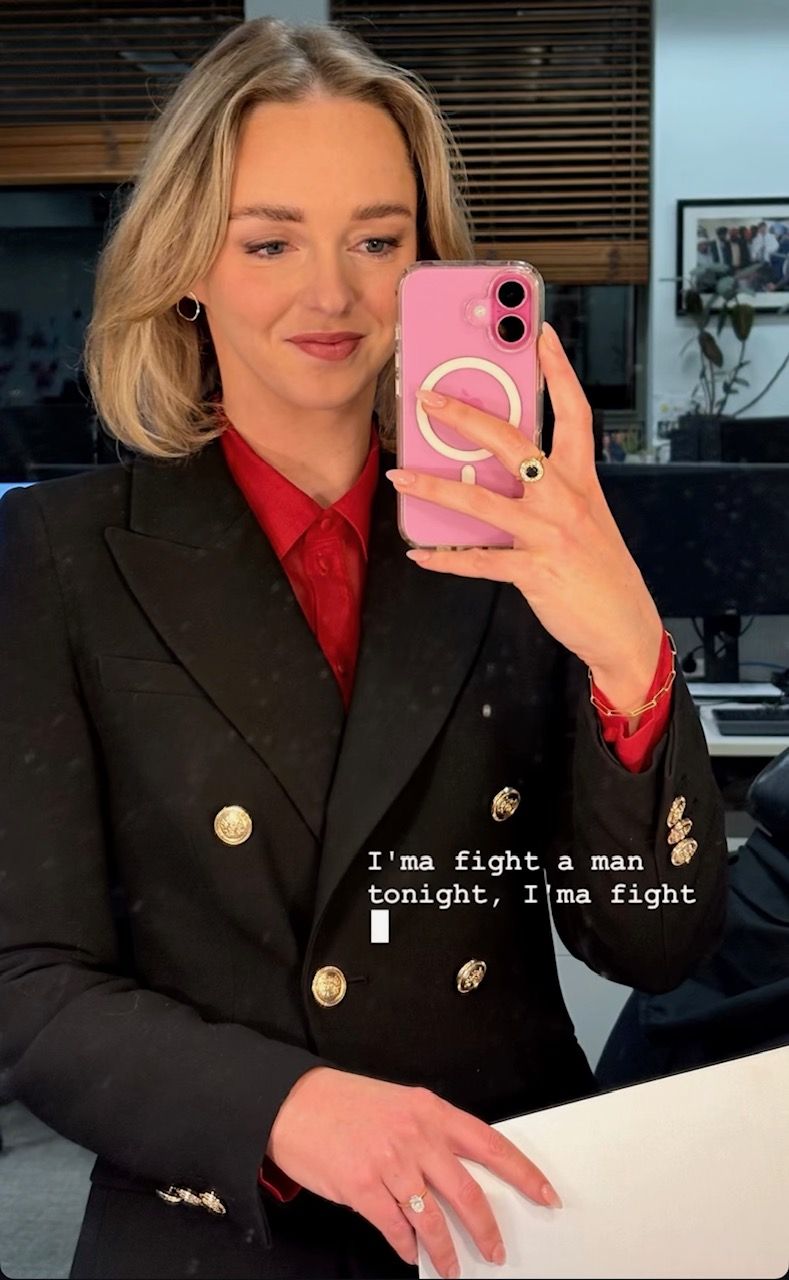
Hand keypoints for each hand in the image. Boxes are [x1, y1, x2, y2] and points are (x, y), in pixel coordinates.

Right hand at [267, 1066, 561, 1277]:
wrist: (293, 1103)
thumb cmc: (345, 1102)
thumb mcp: (398, 1105)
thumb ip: (429, 1133)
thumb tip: (458, 1171)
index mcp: (430, 1111)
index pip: (491, 1144)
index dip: (523, 1173)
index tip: (546, 1194)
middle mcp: (416, 1136)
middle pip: (468, 1193)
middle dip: (487, 1230)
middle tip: (496, 1252)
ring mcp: (389, 1163)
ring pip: (433, 1220)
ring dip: (446, 1251)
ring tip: (453, 1268)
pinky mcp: (362, 1188)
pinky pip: (395, 1228)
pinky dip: (406, 1246)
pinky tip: (410, 1253)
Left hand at [385, 322, 663, 712]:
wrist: (625, 627)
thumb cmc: (601, 572)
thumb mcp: (586, 518)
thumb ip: (549, 490)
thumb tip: (497, 473)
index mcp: (582, 481)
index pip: (575, 412)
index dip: (558, 370)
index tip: (540, 334)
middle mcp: (566, 500)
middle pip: (513, 444)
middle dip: (467, 417)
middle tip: (431, 398)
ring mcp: (550, 534)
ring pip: (481, 502)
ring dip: (434, 488)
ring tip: (401, 478)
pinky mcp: (535, 571)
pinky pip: (479, 561)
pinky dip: (445, 558)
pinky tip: (420, 554)